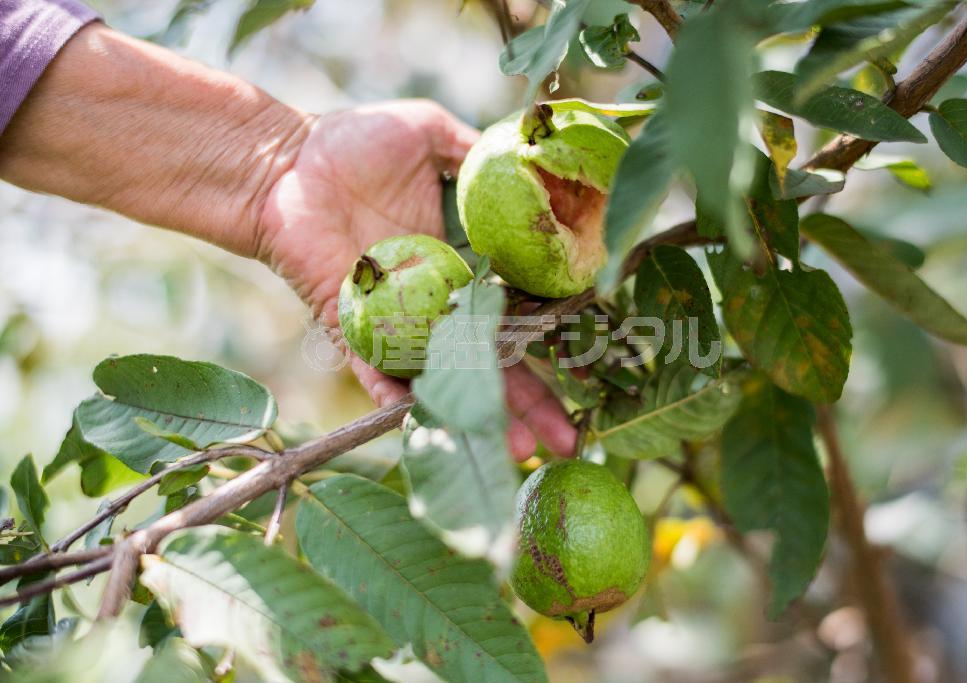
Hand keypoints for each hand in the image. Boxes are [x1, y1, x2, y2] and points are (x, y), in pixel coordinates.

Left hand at [256, 100, 576, 459]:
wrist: (285, 160)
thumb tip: (531, 163)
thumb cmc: (354, 143)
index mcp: (462, 263)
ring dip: (479, 414)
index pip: (517, 312)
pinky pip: (377, 370)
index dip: (553, 342)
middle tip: (566, 440)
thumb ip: (475, 152)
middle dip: (530, 403)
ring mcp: (396, 319)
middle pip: (492, 360)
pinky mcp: (353, 326)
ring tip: (517, 451)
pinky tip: (431, 426)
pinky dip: (397, 400)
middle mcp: (436, 300)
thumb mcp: (429, 134)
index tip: (590, 370)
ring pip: (446, 377)